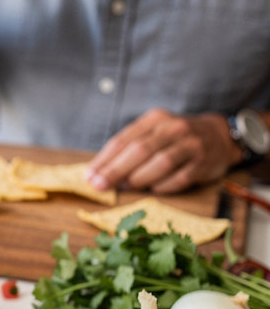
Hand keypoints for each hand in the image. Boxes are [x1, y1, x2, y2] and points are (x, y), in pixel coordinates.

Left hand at [86, 109, 241, 193]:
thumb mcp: (152, 132)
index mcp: (154, 119)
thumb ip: (129, 148)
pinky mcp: (204, 162)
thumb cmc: (174, 138)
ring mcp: (191, 144)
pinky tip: (152, 190)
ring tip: (126, 187)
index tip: (89, 176)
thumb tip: (101, 172)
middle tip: (99, 186)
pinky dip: (163, 186)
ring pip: (160, 163)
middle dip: (116, 170)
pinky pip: (179, 178)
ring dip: (139, 179)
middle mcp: (173, 128)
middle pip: (140, 150)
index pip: (123, 140)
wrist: (219, 135)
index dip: (104, 160)